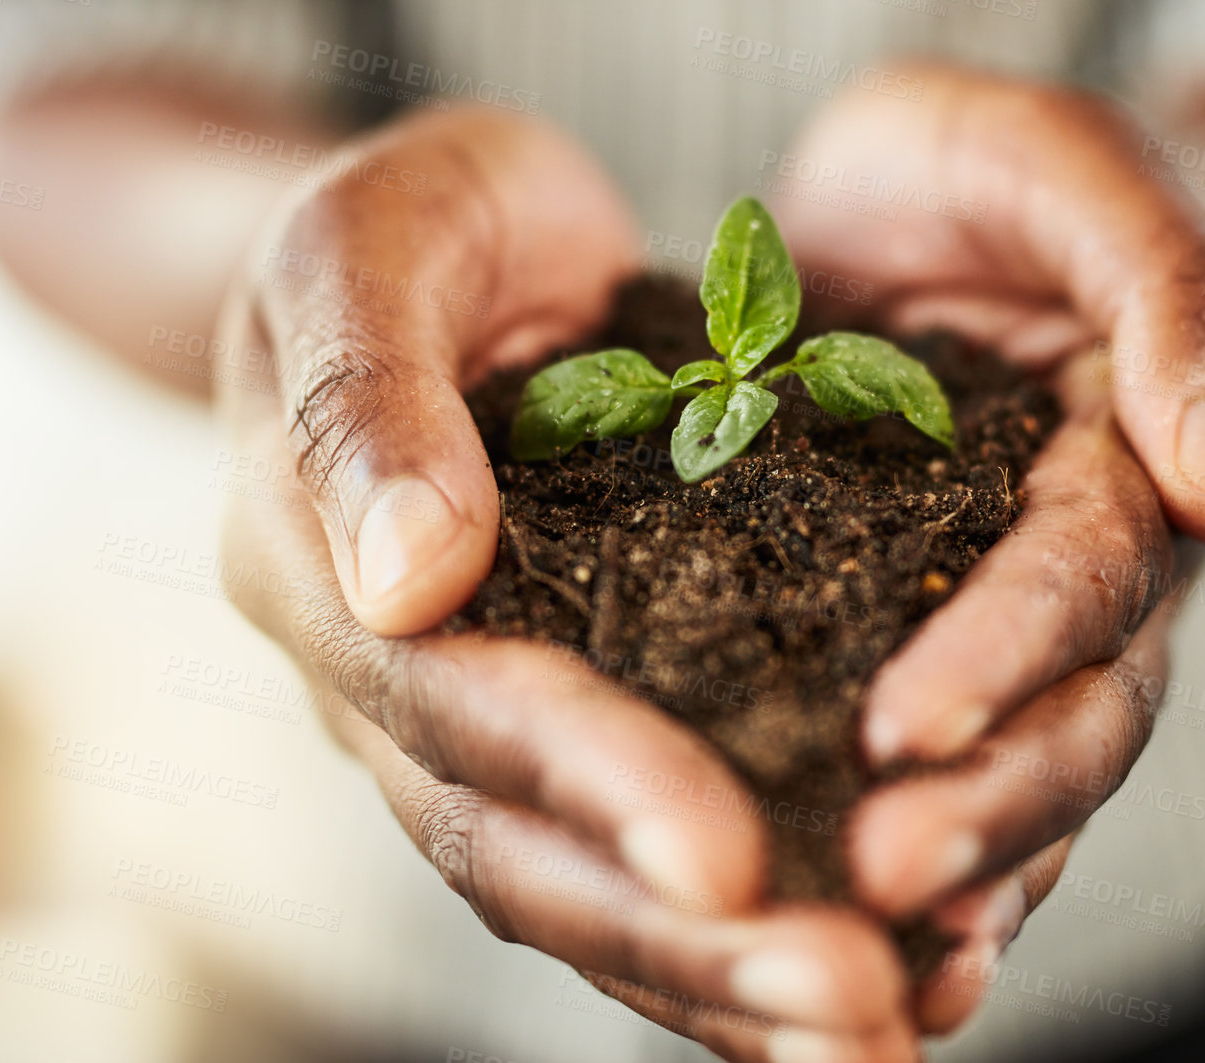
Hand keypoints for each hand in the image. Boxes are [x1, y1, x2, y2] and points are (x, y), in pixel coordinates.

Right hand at [215, 108, 918, 1060]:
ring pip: (591, 880)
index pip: (455, 709)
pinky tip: (874, 979)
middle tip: (852, 997)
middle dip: (684, 933)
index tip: (728, 858)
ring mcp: (485, 714)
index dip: (588, 782)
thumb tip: (406, 579)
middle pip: (527, 848)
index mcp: (322, 574)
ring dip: (726, 973)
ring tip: (882, 1030)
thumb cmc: (407, 222)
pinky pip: (649, 841)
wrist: (445, 247)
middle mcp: (396, 683)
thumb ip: (370, 397)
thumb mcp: (366, 245)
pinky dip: (742, 926)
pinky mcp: (585, 708)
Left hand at [771, 64, 1204, 1030]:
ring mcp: (994, 627)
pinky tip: (827, 934)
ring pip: (1004, 777)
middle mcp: (1076, 578)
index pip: (1082, 581)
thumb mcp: (1081, 174)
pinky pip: (918, 765)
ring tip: (855, 951)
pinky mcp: (897, 642)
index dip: (1006, 655)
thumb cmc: (1010, 173)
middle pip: (1063, 720)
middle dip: (981, 807)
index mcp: (1123, 468)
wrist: (929, 196)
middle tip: (874, 877)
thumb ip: (1180, 299)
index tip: (912, 727)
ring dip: (946, 870)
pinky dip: (891, 850)